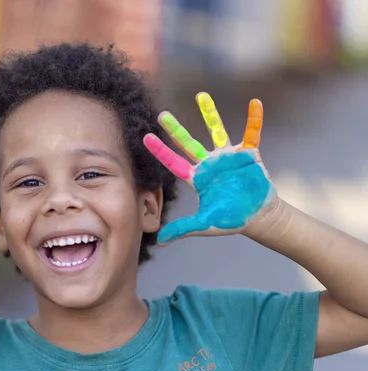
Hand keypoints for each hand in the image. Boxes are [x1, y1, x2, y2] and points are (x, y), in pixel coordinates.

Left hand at [144, 92, 276, 244]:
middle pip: (188, 143)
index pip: (173, 163)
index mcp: (197, 178)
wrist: (259, 217)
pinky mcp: (249, 154)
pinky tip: (255, 103)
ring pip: (217, 130)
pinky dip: (254, 119)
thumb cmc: (231, 220)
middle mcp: (209, 163)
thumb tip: (161, 241)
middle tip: (161, 114)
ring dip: (209, 114)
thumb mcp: (205, 224)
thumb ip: (183, 228)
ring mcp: (228, 157)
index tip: (145, 137)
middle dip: (175, 129)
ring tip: (201, 95)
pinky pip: (252, 133)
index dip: (160, 151)